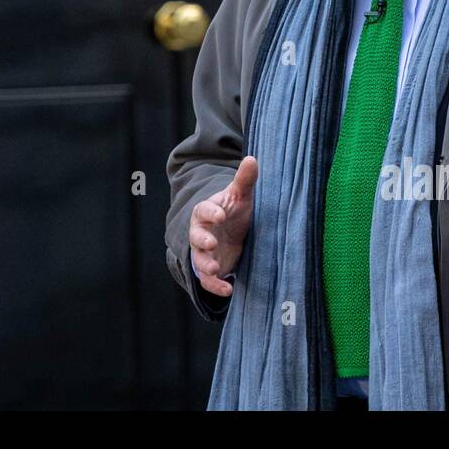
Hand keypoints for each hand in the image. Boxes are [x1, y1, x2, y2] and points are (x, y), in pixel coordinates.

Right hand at [189, 156, 257, 296]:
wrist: (231, 232)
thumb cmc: (234, 211)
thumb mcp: (241, 196)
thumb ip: (244, 180)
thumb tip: (252, 158)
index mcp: (206, 211)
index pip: (204, 209)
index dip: (210, 211)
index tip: (220, 214)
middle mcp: (201, 232)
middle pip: (196, 236)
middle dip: (202, 240)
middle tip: (211, 244)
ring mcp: (204, 252)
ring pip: (199, 259)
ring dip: (205, 265)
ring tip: (216, 269)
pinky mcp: (210, 269)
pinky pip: (207, 280)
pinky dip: (215, 286)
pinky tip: (228, 290)